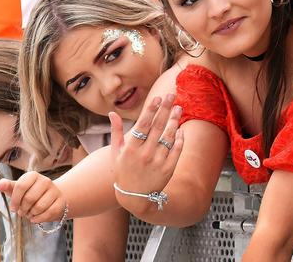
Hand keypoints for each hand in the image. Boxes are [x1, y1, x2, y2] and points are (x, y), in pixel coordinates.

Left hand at [0, 171, 65, 223]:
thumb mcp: (17, 190)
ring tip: (30, 213)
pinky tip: (36, 217)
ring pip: (39, 207)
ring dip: (31, 214)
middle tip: (23, 211)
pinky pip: (48, 213)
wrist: (49, 198)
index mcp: (33, 176)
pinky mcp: (61, 201)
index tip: (13, 208)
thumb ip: (8, 187)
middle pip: (30, 198)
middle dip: (23, 209)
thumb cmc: (29, 194)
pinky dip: (39, 219)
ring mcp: (55, 191)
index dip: (15, 200)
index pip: (21, 186)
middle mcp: (45, 181)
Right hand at [109, 94, 183, 211]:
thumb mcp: (116, 152)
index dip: (151, 110)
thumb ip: (116, 131)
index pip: (143, 125)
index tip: (158, 98)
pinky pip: (176, 149)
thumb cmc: (123, 171)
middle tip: (172, 95)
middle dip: (166, 109)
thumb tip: (112, 112)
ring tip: (179, 108)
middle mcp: (145, 154)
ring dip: (175, 121)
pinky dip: (179, 138)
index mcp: (131, 149)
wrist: (134, 197)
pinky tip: (180, 128)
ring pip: (169, 137)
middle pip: (158, 127)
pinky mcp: (168, 169)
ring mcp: (158, 162)